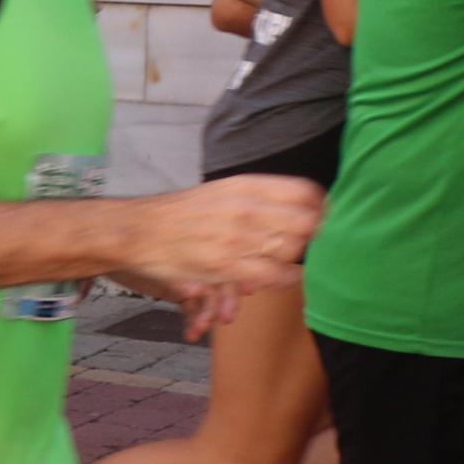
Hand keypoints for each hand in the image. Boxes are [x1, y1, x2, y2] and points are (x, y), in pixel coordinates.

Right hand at [122, 176, 321, 303]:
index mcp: (246, 185)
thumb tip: (309, 204)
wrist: (139, 230)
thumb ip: (262, 196)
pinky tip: (284, 276)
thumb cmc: (183, 212)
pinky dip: (286, 278)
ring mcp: (237, 238)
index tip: (324, 218)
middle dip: (313, 236)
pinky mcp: (227, 266)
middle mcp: (245, 208)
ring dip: (296, 258)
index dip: (324, 207)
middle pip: (307, 223)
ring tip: (288, 259)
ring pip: (292, 250)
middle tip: (308, 243)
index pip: (307, 192)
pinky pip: (274, 275)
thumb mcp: (224, 190)